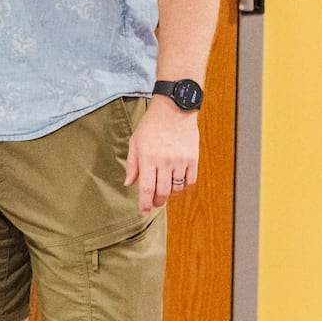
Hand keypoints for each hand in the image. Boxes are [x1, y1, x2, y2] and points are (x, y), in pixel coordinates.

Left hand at [123, 97, 199, 211]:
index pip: (145, 188)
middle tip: (155, 203)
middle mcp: (164, 161)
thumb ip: (132, 164)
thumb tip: (128, 183)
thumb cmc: (152, 124)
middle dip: (157, 201)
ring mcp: (180, 160)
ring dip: (170, 194)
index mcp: (147, 158)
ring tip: (165, 191)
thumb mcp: (135, 141)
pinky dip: (183, 185)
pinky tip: (177, 182)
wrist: (174, 109)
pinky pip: (190, 180)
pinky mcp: (193, 158)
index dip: (144, 203)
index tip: (143, 211)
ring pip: (176, 188)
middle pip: (162, 192)